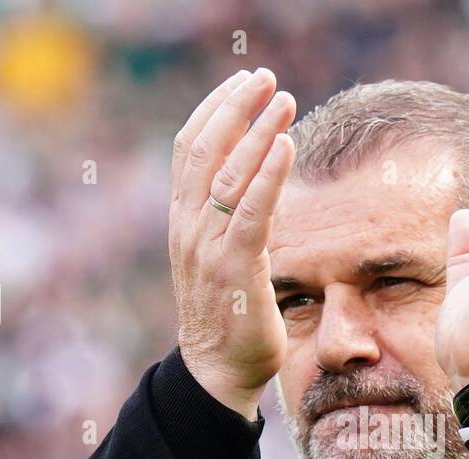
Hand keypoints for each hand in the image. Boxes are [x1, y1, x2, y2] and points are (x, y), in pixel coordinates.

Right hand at [169, 68, 296, 419]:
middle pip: (205, 149)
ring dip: (257, 131)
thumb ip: (231, 219)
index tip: (241, 82)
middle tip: (265, 78)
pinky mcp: (235, 268)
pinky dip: (269, 174)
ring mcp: (208, 247)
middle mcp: (188, 227)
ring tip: (283, 100)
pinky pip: (251, 211)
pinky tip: (286, 146)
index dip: (214, 110)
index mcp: (182, 220)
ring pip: (228, 173)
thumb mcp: (222, 256)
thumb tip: (258, 182)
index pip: (189, 149)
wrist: (217, 370)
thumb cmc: (227, 314)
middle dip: (235, 107)